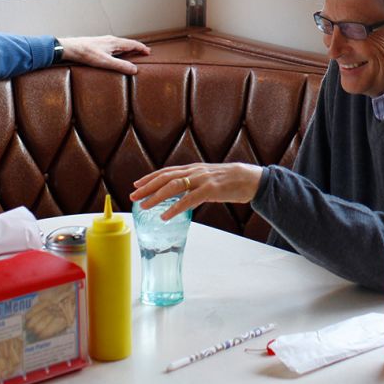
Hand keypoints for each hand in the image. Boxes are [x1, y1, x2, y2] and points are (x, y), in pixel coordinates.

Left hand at [58, 35, 149, 73]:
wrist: (69, 48)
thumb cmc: (86, 53)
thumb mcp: (105, 62)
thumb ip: (120, 66)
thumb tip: (134, 70)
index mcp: (114, 42)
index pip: (133, 44)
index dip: (141, 48)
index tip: (148, 52)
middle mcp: (110, 40)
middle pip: (127, 43)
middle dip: (136, 48)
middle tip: (143, 52)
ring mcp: (104, 41)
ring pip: (120, 44)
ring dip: (128, 49)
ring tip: (132, 54)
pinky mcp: (98, 45)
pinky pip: (113, 46)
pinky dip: (119, 50)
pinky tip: (115, 55)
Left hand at [131, 163, 263, 219]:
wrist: (251, 179)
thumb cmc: (230, 181)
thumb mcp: (209, 180)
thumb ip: (195, 186)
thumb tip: (183, 198)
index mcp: (194, 169)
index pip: (167, 171)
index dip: (150, 178)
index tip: (136, 185)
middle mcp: (195, 171)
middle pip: (166, 177)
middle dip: (148, 187)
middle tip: (133, 196)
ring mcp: (202, 179)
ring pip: (174, 186)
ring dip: (156, 196)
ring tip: (144, 206)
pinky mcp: (211, 190)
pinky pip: (189, 199)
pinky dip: (175, 207)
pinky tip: (165, 215)